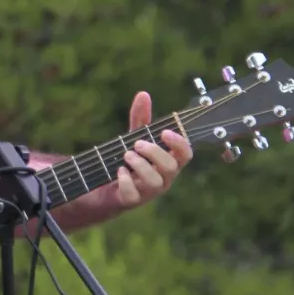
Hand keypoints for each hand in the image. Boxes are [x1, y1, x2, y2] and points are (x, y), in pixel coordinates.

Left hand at [117, 91, 191, 209]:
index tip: (164, 132)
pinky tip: (118, 171)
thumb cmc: (130, 160)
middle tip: (137, 143)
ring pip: (155, 182)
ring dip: (140, 165)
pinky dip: (125, 181)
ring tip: (126, 154)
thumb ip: (141, 118)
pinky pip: (133, 195)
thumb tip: (143, 94)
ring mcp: (149, 191)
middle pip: (171, 167)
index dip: (179, 143)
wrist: (108, 186)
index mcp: (169, 161)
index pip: (186, 154)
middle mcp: (164, 177)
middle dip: (155, 152)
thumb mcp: (134, 137)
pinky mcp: (132, 200)